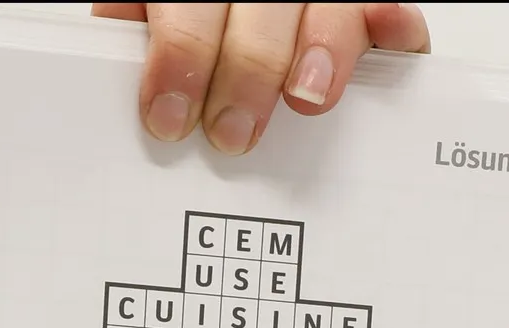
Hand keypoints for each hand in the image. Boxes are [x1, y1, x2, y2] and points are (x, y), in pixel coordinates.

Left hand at [90, 3, 431, 154]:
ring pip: (325, 0)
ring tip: (305, 99)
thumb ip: (145, 46)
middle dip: (243, 68)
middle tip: (231, 132)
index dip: (178, 52)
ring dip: (318, 46)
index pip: (185, 0)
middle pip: (258, 3)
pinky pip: (383, 5)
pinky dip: (388, 23)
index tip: (168, 116)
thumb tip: (119, 93)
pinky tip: (385, 38)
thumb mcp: (164, 27)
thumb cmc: (208, 36)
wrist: (252, 18)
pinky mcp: (368, 4)